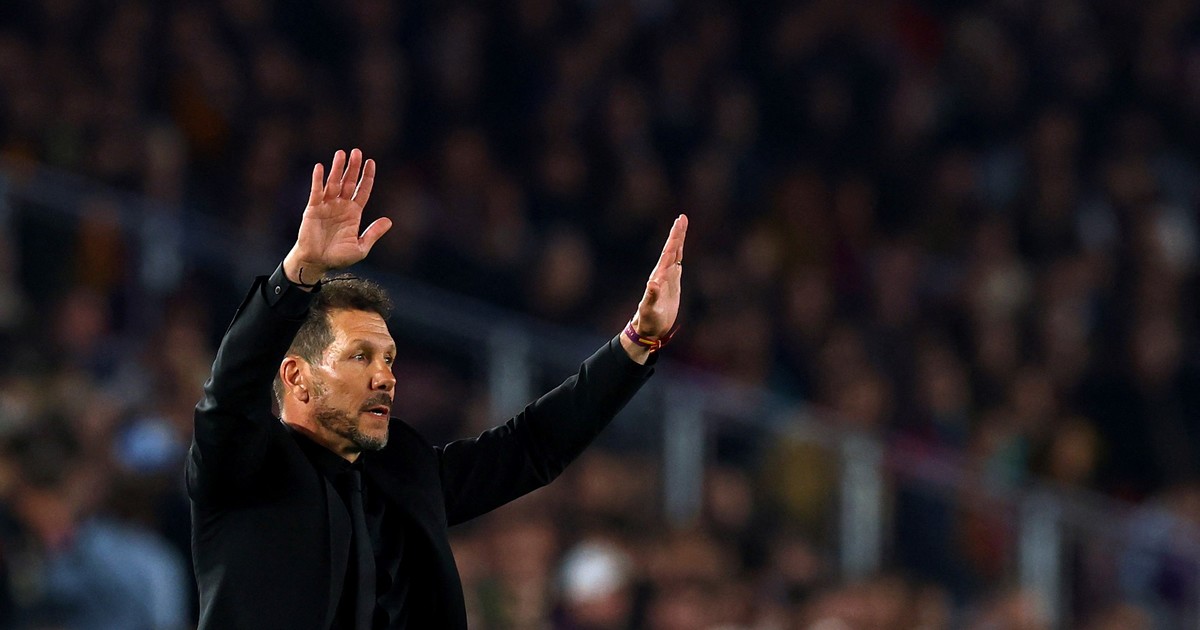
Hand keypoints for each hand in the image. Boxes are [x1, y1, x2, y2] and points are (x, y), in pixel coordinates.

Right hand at [283, 149, 391, 284]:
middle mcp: (341, 206)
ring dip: (337, 169)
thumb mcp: (361, 247)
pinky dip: (318, 180)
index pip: (362, 190)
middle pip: (349, 182)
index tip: (371, 162)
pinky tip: (320, 167)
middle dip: (353, 167)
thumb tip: (389, 221)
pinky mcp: (313, 209)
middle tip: (357, 152)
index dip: (367, 177)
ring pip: (333, 183)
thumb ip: (373, 233)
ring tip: (341, 153)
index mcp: (354, 213)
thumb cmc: (338, 257)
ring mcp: (327, 206)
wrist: (317, 263)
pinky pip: (316, 192)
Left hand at [632, 214, 687, 337]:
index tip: (678, 224)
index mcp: (658, 276)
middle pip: (672, 249)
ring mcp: (667, 277)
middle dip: (677, 234)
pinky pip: (677, 264)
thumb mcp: (649, 309)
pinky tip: (680, 248)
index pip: (668, 253)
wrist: (648, 328)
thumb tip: (653, 283)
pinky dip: (679, 254)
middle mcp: (662, 273)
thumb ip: (651, 296)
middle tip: (682, 218)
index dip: (674, 239)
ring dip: (678, 240)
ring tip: (682, 225)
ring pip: (674, 254)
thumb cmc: (647, 320)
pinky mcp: (672, 284)